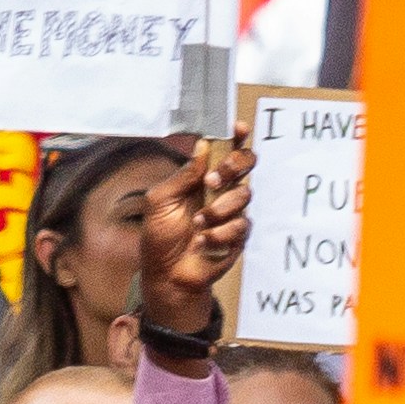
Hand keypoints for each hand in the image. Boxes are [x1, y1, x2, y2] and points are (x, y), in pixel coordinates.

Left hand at [131, 133, 252, 357]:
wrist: (166, 275)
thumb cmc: (159, 237)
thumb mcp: (159, 200)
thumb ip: (182, 174)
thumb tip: (202, 147)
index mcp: (201, 177)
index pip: (224, 150)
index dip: (235, 136)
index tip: (237, 128)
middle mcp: (220, 191)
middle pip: (245, 165)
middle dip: (233, 167)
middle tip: (213, 181)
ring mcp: (232, 213)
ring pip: (244, 195)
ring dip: (218, 208)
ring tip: (198, 222)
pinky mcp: (238, 235)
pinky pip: (240, 225)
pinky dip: (218, 233)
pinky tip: (202, 241)